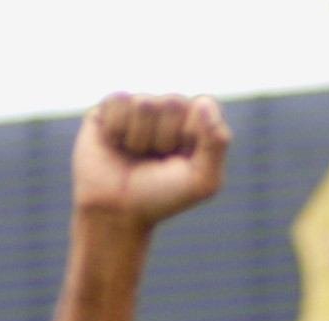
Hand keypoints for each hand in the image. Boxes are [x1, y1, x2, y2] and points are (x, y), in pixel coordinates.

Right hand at [73, 93, 229, 227]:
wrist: (117, 210)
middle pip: (174, 103)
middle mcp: (171, 109)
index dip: (192, 135)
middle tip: (157, 159)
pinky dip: (116, 130)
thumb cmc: (164, 195)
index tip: (183, 159)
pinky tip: (116, 143)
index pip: (205, 105)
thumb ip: (216, 144)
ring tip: (136, 153)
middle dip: (165, 139)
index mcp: (199, 123)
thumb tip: (202, 102)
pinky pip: (118, 102)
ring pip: (145, 103)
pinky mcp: (112, 105)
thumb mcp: (203, 181)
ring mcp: (141, 105)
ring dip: (140, 138)